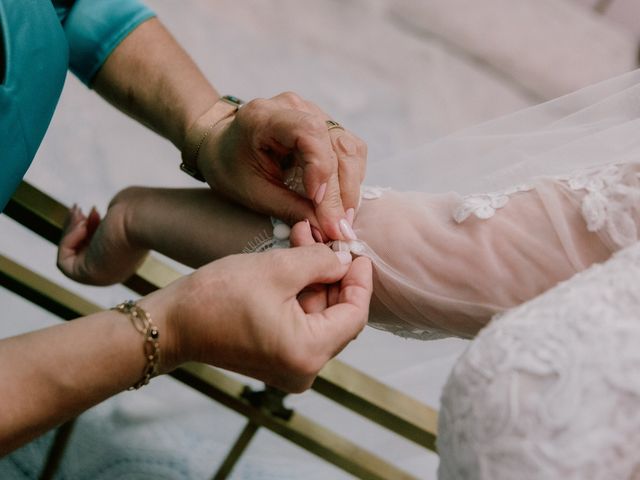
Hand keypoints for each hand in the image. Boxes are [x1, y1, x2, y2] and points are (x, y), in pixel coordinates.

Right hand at [57, 197, 146, 285]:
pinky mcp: (88, 275)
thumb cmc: (139, 210)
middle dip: (75, 229)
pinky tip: (82, 225)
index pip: (96, 249)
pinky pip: (63, 263)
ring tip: (79, 213)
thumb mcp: (123, 213)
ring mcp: (102, 275)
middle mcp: (115, 270)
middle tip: (78, 209)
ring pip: (70, 257)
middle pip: (81, 254)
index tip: (93, 211)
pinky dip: (67, 241)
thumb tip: (101, 218)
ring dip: (68, 232)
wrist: (144, 217)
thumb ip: (111, 218)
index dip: (89, 229)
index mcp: (127, 257)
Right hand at [158, 232, 371, 392]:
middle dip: (332, 272)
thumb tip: (346, 259)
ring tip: (305, 237)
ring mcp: (289, 367)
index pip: (355, 314)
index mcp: (308, 353)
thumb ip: (321, 261)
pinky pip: (300, 323)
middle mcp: (304, 369)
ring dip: (314, 277)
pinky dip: (299, 293)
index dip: (360, 280)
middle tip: (325, 236)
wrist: (171, 324)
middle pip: (337, 315)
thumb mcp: (277, 268)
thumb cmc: (217, 297)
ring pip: (318, 315)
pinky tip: (294, 259)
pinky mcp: (275, 359)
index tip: (358, 251)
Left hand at [196, 92, 366, 240]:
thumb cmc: (229, 166)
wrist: (221, 144)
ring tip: (343, 219)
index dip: (320, 169)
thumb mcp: (252, 192)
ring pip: (350, 147)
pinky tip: (342, 202)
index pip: (309, 133)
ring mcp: (313, 112)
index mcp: (266, 117)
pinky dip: (350, 178)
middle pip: (336, 144)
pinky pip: (350, 150)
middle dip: (340, 190)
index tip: (318, 203)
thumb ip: (290, 208)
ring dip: (351, 186)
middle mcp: (295, 107)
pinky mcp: (324, 125)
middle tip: (339, 226)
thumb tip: (327, 231)